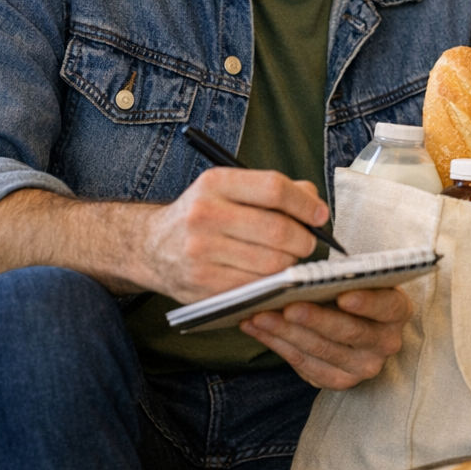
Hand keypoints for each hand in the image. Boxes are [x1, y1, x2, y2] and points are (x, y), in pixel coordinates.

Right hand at [139, 166, 329, 301]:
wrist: (151, 247)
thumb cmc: (205, 215)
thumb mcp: (231, 190)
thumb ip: (277, 191)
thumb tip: (316, 207)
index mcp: (215, 183)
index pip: (274, 188)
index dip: (305, 204)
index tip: (319, 215)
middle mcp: (204, 214)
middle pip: (278, 230)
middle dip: (304, 240)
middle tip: (307, 243)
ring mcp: (200, 251)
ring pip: (272, 263)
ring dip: (289, 264)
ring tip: (285, 259)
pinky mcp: (201, 284)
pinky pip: (256, 286)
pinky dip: (270, 283)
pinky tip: (267, 276)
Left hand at [240, 286, 411, 389]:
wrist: (356, 323)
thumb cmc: (354, 292)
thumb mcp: (359, 282)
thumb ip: (345, 279)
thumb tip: (307, 276)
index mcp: (397, 311)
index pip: (386, 306)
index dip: (366, 302)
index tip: (343, 296)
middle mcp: (386, 343)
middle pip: (349, 332)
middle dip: (315, 319)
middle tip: (288, 307)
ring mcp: (363, 366)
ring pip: (321, 350)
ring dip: (286, 332)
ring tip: (260, 315)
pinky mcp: (338, 381)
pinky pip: (304, 364)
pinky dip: (277, 345)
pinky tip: (256, 328)